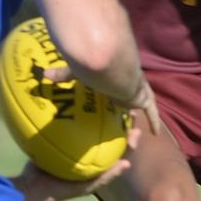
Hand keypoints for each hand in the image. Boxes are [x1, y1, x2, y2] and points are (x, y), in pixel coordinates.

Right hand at [44, 66, 161, 136]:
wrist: (112, 68)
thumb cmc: (95, 68)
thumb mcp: (77, 71)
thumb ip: (63, 74)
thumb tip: (43, 74)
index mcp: (113, 79)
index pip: (114, 88)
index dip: (115, 96)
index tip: (112, 104)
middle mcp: (127, 84)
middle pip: (130, 98)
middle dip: (129, 107)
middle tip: (128, 120)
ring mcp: (137, 91)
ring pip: (141, 104)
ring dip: (141, 114)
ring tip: (140, 127)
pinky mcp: (144, 98)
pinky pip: (151, 112)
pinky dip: (153, 121)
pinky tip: (156, 132)